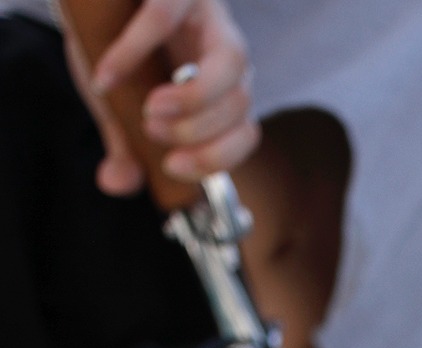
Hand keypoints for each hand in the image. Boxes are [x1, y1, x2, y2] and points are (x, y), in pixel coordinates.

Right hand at [65, 0, 258, 193]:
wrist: (102, 0)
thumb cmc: (122, 49)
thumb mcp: (124, 104)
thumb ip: (126, 145)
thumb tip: (116, 184)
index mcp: (224, 92)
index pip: (246, 135)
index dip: (215, 159)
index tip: (171, 165)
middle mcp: (227, 56)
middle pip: (241, 104)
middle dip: (197, 131)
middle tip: (152, 130)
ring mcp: (209, 15)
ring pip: (230, 63)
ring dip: (191, 99)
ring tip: (150, 111)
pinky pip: (166, 15)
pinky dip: (134, 49)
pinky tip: (108, 74)